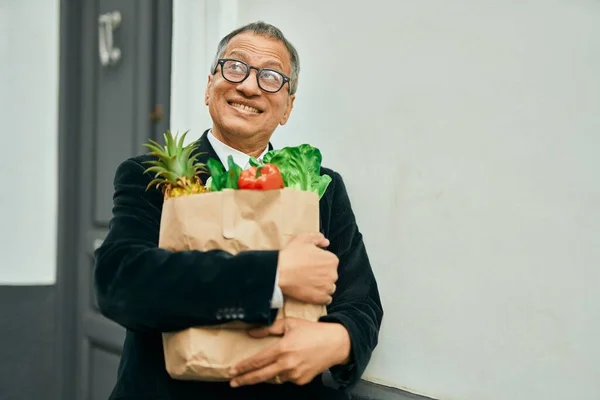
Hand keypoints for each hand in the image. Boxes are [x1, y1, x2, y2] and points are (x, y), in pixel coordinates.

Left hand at [229, 318, 350, 386]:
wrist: (335, 343)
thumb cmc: (312, 330)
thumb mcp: (290, 323)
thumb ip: (269, 328)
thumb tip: (251, 333)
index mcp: (283, 348)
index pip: (257, 361)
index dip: (243, 367)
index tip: (232, 371)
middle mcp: (287, 364)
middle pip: (260, 376)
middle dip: (245, 379)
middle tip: (233, 382)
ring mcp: (295, 374)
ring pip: (275, 376)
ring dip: (269, 372)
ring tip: (270, 365)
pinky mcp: (301, 380)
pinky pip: (287, 378)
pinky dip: (284, 372)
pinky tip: (291, 363)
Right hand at [277, 233, 338, 304]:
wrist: (279, 273)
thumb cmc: (291, 255)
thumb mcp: (303, 238)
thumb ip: (318, 238)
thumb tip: (326, 242)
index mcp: (331, 260)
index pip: (330, 261)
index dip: (320, 261)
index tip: (311, 263)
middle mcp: (333, 274)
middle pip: (330, 274)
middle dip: (322, 273)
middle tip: (308, 272)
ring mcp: (327, 287)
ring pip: (329, 286)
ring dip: (322, 285)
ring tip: (309, 282)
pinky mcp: (321, 298)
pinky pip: (326, 299)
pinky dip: (321, 296)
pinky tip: (312, 291)